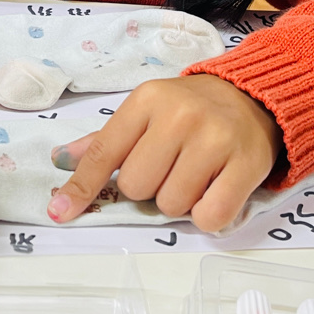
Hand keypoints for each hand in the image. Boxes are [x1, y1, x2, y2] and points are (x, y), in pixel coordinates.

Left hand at [46, 75, 283, 232]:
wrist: (252, 96)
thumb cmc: (191, 107)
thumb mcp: (146, 110)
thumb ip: (106, 139)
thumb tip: (60, 160)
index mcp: (147, 99)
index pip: (104, 151)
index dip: (81, 187)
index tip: (60, 211)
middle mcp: (179, 115)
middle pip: (135, 186)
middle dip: (147, 187)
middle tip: (169, 167)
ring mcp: (214, 139)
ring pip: (170, 205)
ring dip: (178, 201)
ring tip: (194, 175)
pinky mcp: (246, 165)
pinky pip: (209, 218)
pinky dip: (207, 216)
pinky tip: (214, 191)